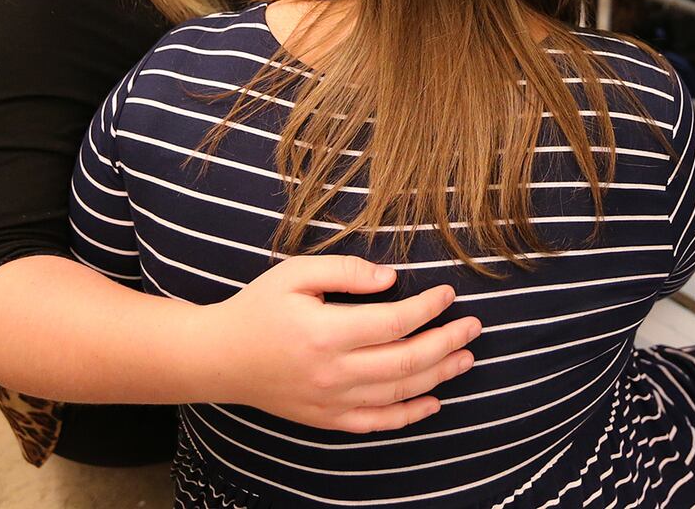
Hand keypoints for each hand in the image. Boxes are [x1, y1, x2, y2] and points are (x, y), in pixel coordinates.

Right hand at [192, 255, 480, 432]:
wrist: (220, 357)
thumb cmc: (259, 308)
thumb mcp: (296, 273)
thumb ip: (345, 270)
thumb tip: (392, 279)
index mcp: (325, 332)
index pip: (394, 322)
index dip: (428, 307)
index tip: (448, 292)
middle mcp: (332, 372)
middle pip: (406, 361)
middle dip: (448, 342)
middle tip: (474, 325)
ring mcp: (331, 401)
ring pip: (399, 393)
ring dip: (439, 375)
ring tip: (466, 357)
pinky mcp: (326, 419)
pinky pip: (377, 423)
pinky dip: (409, 415)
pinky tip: (434, 402)